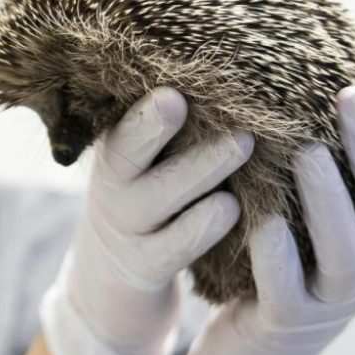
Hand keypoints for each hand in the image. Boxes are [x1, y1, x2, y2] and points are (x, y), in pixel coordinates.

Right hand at [39, 86, 253, 354]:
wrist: (114, 281)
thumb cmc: (148, 201)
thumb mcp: (142, 166)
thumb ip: (164, 130)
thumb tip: (226, 73)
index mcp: (113, 154)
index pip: (120, 124)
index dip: (144, 109)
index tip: (173, 90)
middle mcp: (111, 189)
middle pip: (128, 153)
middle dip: (159, 127)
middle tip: (199, 97)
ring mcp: (127, 231)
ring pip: (159, 197)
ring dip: (200, 169)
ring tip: (243, 143)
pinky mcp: (145, 268)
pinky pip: (173, 247)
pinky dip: (202, 227)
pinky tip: (232, 208)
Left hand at [172, 81, 354, 354]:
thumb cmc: (274, 276)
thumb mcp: (308, 230)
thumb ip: (321, 184)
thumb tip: (313, 105)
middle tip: (351, 98)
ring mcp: (329, 306)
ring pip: (348, 256)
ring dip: (331, 201)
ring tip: (309, 152)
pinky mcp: (284, 327)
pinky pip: (288, 293)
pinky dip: (279, 257)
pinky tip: (265, 223)